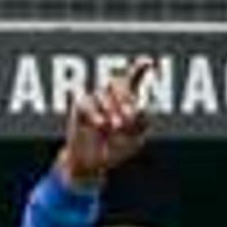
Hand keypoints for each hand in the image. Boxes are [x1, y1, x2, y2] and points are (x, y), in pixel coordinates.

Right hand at [57, 60, 155, 190]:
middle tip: (130, 114)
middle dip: (125, 97)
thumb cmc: (116, 150)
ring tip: (115, 126)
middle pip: (118, 83)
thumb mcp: (135, 139)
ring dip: (111, 108)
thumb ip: (141, 122)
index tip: (147, 61)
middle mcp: (111, 97)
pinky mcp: (80, 108)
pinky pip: (87, 103)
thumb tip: (140, 107)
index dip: (139, 69)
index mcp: (127, 102)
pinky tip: (101, 124)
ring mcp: (95, 101)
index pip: (133, 81)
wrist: (93, 164)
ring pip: (103, 93)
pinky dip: (95, 113)